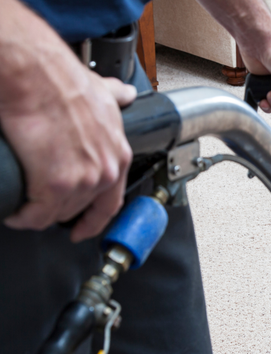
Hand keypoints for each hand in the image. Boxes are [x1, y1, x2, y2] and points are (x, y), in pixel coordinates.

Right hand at [1, 72, 135, 241]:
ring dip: (38, 214)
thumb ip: (115, 96)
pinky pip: (36, 215)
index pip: (111, 203)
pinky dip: (23, 217)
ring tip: (23, 206)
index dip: (94, 220)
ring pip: (57, 213)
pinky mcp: (55, 185)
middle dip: (57, 210)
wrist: (35, 75)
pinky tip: (15, 212)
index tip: (82, 229)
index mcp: (118, 154)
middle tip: (39, 205)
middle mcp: (105, 172)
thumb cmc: (62, 81)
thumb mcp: (101, 91)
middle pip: (79, 209)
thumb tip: (124, 93)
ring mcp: (82, 181)